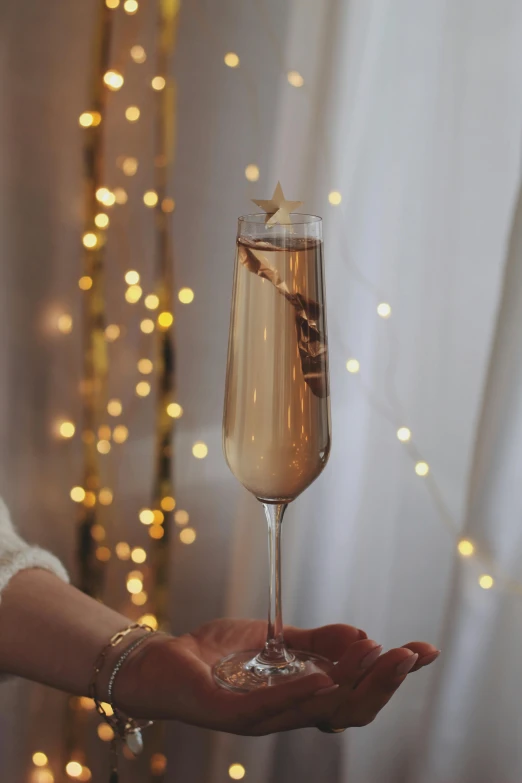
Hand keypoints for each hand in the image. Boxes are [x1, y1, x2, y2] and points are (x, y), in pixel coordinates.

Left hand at [114, 619, 439, 734]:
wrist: (163, 661)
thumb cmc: (217, 654)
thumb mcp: (274, 638)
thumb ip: (314, 641)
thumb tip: (362, 637)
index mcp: (302, 695)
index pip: (357, 692)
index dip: (392, 675)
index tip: (425, 651)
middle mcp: (289, 712)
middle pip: (350, 709)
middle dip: (384, 682)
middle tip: (408, 655)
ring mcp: (263, 717)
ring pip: (320, 711)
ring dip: (355, 685)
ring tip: (382, 658)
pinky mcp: (233, 714)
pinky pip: (273, 708)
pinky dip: (302, 692)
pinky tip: (325, 678)